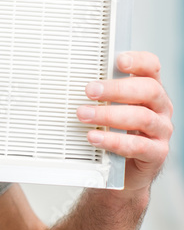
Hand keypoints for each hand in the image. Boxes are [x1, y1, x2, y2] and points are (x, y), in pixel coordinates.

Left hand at [76, 51, 173, 197]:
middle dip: (116, 89)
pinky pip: (138, 145)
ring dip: (109, 115)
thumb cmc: (117, 131)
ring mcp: (161, 130)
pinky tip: (95, 138)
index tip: (119, 60)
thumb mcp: (109, 107)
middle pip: (148, 90)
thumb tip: (68, 81)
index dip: (139, 61)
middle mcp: (159, 107)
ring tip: (84, 115)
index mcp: (149, 90)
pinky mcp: (157, 153)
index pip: (152, 68)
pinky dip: (113, 141)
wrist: (126, 169)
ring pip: (142, 117)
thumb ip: (100, 94)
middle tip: (90, 90)